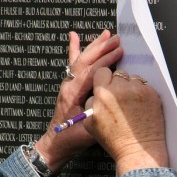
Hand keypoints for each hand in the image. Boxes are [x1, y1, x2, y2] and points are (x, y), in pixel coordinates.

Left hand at [34, 29, 121, 170]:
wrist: (56, 143)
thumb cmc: (71, 138)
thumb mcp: (89, 131)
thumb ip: (99, 116)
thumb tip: (114, 101)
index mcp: (73, 94)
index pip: (91, 71)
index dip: (106, 60)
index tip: (120, 51)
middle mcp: (69, 85)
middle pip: (85, 60)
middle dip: (102, 48)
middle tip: (116, 38)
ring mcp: (67, 83)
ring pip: (80, 59)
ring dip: (94, 46)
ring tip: (105, 34)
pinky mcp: (69, 85)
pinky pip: (72, 63)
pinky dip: (74, 49)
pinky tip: (73, 36)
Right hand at [84, 68, 168, 175]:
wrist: (139, 150)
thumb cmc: (115, 140)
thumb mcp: (90, 123)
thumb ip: (90, 103)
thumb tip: (96, 92)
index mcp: (103, 94)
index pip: (102, 72)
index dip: (104, 80)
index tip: (107, 86)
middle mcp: (120, 88)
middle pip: (118, 73)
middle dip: (118, 84)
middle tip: (120, 98)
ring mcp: (138, 90)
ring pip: (133, 78)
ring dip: (131, 87)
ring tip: (131, 105)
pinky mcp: (152, 94)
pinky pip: (145, 86)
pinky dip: (143, 94)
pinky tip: (141, 108)